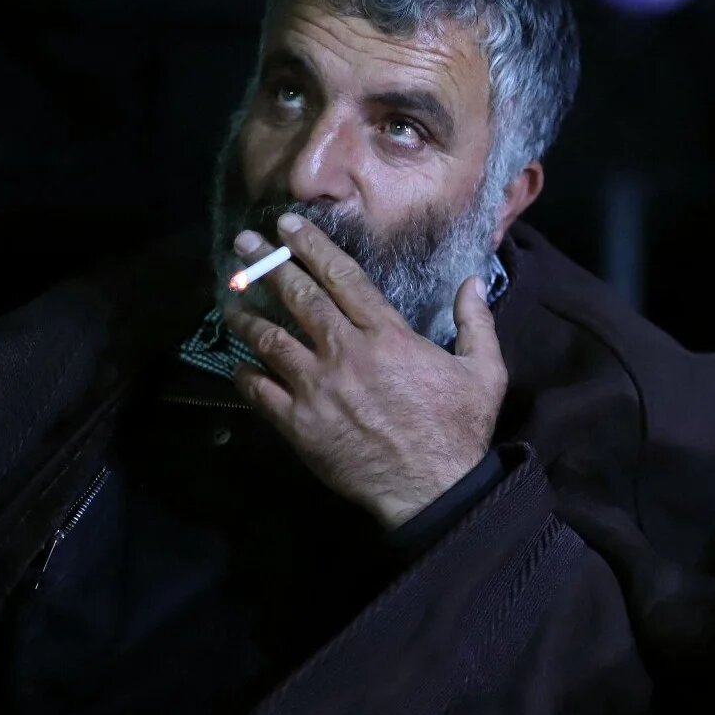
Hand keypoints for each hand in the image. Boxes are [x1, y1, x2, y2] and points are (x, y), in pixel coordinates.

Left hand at [222, 213, 507, 529]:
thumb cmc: (458, 428)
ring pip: (270, 339)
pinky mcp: (299, 424)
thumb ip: (476, 323)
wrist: (431, 488)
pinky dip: (245, 372)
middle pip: (300, 298)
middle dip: (269, 265)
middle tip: (243, 243)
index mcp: (387, 335)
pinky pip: (260, 391)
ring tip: (230, 296)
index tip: (288, 226)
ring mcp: (317, 388)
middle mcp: (346, 353)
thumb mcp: (484, 371)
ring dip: (247, 314)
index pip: (343, 278)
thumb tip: (472, 281)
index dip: (312, 247)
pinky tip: (237, 359)